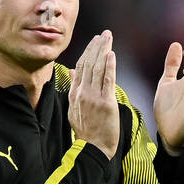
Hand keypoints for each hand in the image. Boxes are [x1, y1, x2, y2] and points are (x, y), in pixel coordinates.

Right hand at [67, 30, 119, 160]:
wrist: (92, 149)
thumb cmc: (86, 131)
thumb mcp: (73, 109)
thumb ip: (74, 89)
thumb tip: (72, 72)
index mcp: (74, 94)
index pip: (80, 68)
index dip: (87, 52)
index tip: (94, 41)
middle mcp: (82, 93)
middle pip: (89, 64)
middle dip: (96, 47)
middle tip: (104, 34)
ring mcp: (93, 97)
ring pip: (97, 69)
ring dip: (103, 51)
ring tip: (108, 38)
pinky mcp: (105, 103)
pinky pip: (107, 81)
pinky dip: (109, 66)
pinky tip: (111, 55)